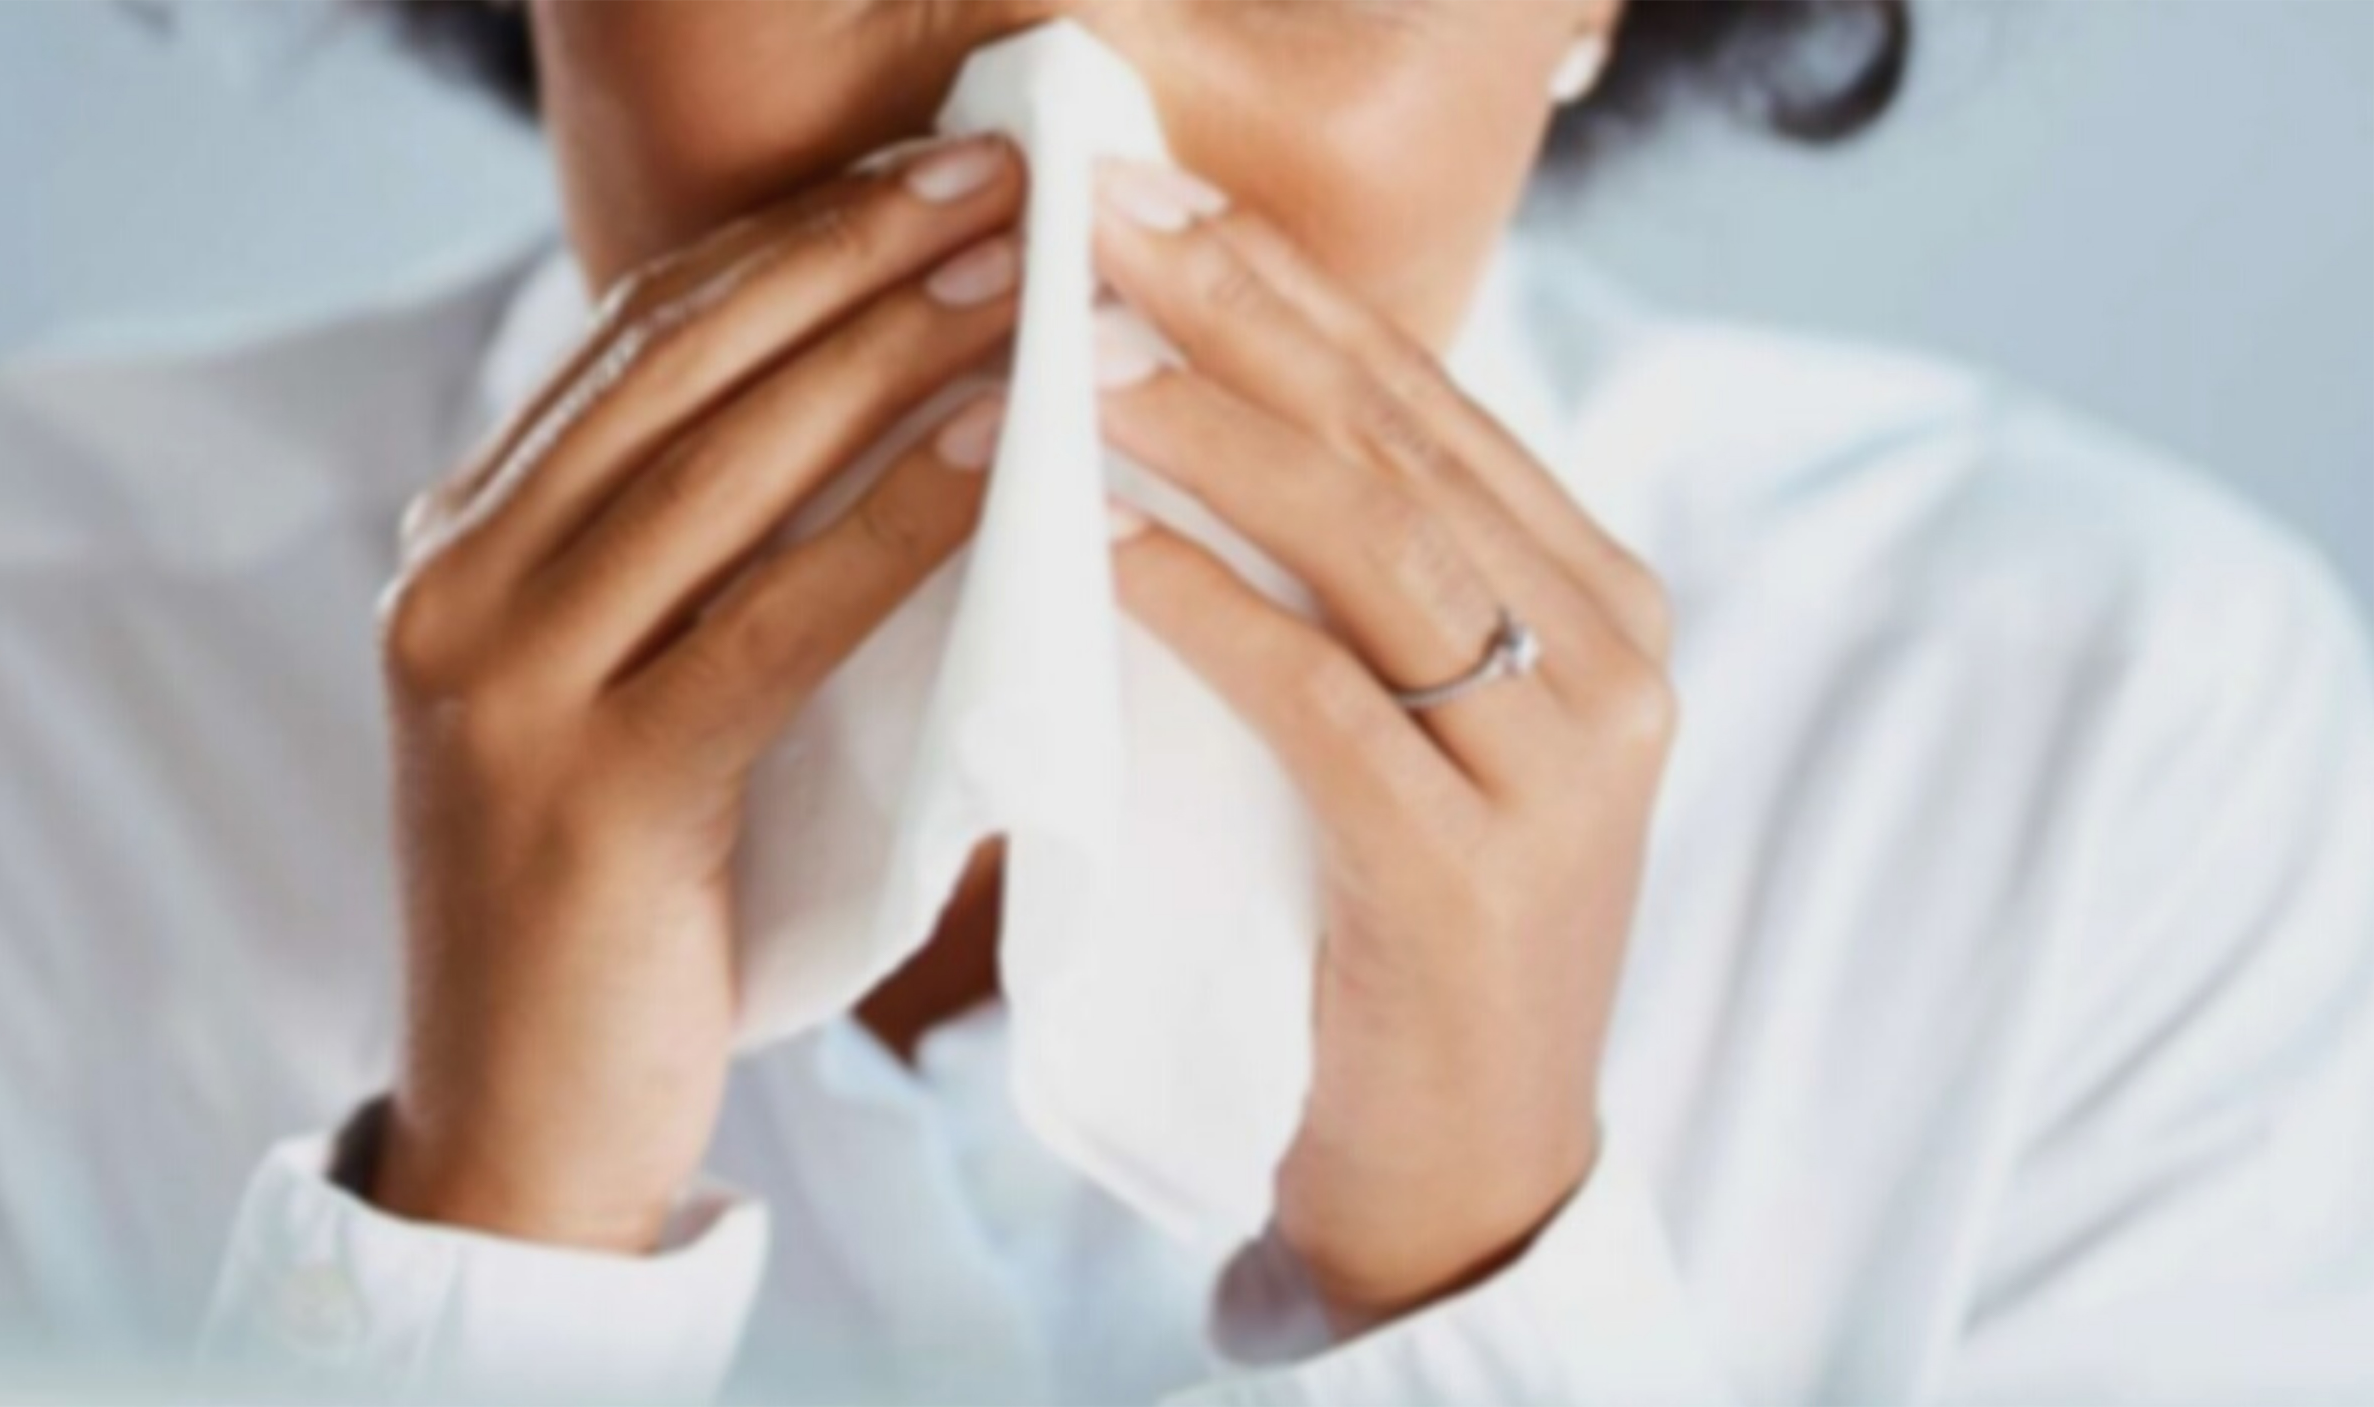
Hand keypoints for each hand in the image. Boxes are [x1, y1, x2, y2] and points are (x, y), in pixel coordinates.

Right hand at [368, 133, 1024, 1252]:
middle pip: (679, 365)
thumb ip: (694, 564)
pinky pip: (771, 621)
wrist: (523, 1135)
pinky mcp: (592, 791)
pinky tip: (1002, 457)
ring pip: (723, 468)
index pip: (638, 336)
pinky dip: (897, 526)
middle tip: (1006, 180)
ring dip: (890, 355)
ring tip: (1026, 276)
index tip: (930, 175)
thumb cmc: (621, 916)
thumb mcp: (631, 699)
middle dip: (853, 254)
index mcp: (463, 544)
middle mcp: (457, 584)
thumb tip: (871, 419)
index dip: (792, 239)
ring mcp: (504, 684)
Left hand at [1089, 159, 1677, 1332]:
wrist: (1468, 1173)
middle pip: (1404, 441)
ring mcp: (1564, 766)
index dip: (1288, 291)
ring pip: (1374, 544)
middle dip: (1239, 316)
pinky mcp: (1476, 872)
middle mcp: (1614, 659)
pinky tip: (1102, 546)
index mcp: (1607, 603)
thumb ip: (1370, 583)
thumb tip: (1208, 411)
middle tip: (1095, 223)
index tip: (1153, 204)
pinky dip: (1209, 610)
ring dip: (1207, 438)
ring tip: (1068, 365)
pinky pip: (1325, 700)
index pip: (1431, 403)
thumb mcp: (1420, 727)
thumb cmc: (1407, 933)